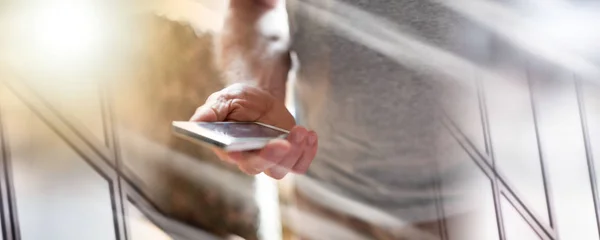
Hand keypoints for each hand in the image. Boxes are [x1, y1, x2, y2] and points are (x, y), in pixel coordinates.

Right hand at [191, 84, 317, 178]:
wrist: (258, 98)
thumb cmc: (237, 101)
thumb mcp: (224, 100)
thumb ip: (211, 111)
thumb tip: (195, 122)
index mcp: (230, 149)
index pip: (239, 159)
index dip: (249, 157)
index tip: (260, 148)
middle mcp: (250, 159)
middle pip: (262, 167)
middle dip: (275, 155)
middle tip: (285, 141)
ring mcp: (271, 159)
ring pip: (283, 168)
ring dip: (296, 152)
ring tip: (301, 131)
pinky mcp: (288, 156)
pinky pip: (300, 165)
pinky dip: (308, 153)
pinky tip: (310, 135)